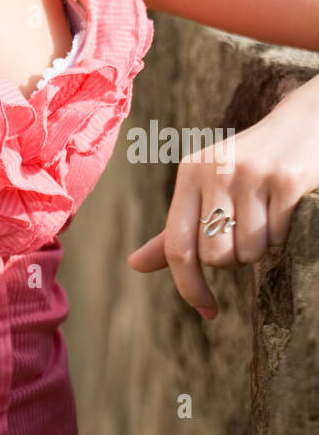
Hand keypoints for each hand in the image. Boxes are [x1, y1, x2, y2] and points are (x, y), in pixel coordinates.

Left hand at [126, 76, 318, 318]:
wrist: (305, 123)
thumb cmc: (248, 166)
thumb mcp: (205, 188)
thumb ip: (173, 229)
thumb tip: (134, 265)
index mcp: (190, 173)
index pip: (176, 245)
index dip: (189, 286)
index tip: (207, 311)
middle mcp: (216, 170)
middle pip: (216, 256)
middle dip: (235, 258)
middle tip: (246, 233)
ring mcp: (252, 173)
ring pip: (251, 252)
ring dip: (264, 246)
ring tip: (268, 214)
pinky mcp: (288, 180)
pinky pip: (280, 237)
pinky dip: (285, 234)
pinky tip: (287, 208)